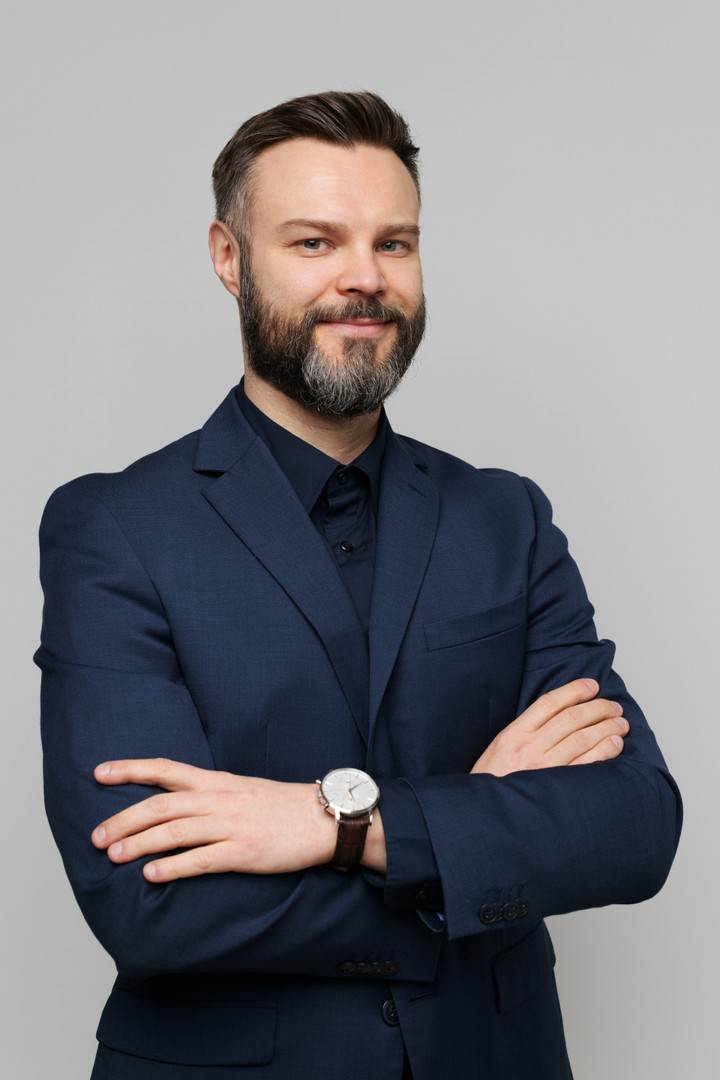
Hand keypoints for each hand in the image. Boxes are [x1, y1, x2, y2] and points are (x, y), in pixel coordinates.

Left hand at [90, 759, 337, 881]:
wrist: (323, 818)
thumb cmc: (281, 806)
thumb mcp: (240, 789)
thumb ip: (207, 795)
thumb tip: (173, 807)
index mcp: (215, 781)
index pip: (164, 769)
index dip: (130, 770)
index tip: (99, 773)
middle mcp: (218, 799)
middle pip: (159, 806)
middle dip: (123, 821)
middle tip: (96, 838)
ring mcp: (230, 825)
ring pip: (173, 833)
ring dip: (138, 845)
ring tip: (113, 856)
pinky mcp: (243, 852)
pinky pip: (200, 860)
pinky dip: (172, 867)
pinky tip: (152, 876)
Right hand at [470, 678, 628, 776]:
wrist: (487, 813)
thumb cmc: (494, 781)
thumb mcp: (500, 747)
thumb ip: (526, 731)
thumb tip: (559, 715)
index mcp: (514, 733)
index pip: (549, 703)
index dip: (574, 690)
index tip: (592, 686)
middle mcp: (530, 747)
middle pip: (571, 718)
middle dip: (598, 708)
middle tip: (614, 707)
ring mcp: (544, 767)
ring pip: (582, 738)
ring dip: (606, 727)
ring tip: (621, 723)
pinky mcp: (557, 787)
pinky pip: (587, 764)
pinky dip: (604, 751)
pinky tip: (615, 744)